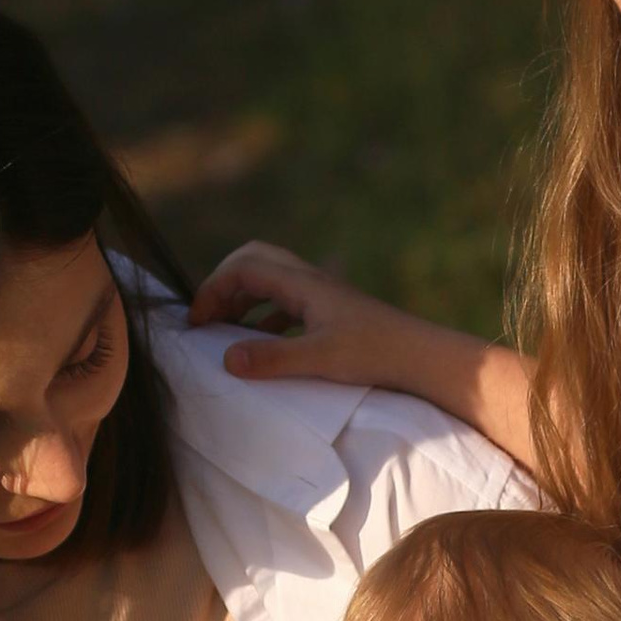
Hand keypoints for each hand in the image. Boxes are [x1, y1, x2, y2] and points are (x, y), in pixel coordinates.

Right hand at [189, 241, 431, 387]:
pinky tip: (263, 345)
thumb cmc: (376, 354)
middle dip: (224, 283)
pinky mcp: (333, 314)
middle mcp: (311, 282)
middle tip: (207, 317)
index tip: (197, 323)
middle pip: (255, 261)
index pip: (244, 268)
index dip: (213, 289)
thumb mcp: (320, 359)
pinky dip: (266, 317)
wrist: (423, 357)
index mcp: (303, 284)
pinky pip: (288, 304)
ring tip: (226, 332)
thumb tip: (226, 359)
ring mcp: (323, 297)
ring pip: (271, 282)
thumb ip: (272, 358)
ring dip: (244, 300)